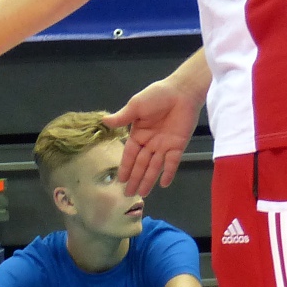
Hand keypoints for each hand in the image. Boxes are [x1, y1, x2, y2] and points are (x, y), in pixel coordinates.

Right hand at [102, 76, 203, 195]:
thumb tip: (104, 121)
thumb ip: (123, 117)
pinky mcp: (178, 146)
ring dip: (149, 180)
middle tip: (128, 194)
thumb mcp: (137, 105)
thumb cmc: (157, 95)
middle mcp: (150, 142)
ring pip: (154, 166)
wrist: (181, 91)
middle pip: (141, 164)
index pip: (130, 154)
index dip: (125, 167)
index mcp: (139, 133)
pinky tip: (163, 184)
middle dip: (135, 179)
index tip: (120, 180)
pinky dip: (168, 173)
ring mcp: (164, 145)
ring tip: (143, 194)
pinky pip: (172, 162)